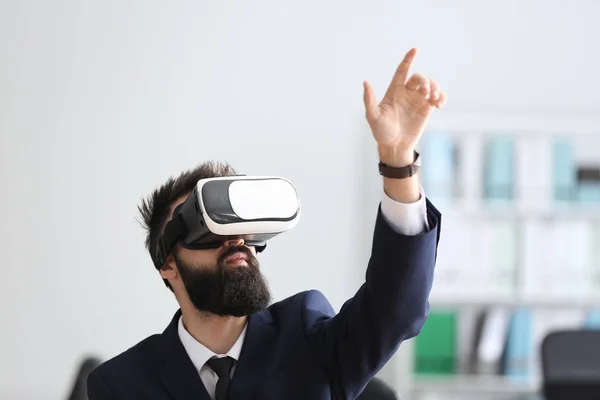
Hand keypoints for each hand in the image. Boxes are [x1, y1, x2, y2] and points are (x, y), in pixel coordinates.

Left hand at [363, 48, 446, 164]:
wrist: (394, 146)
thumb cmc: (381, 131)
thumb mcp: (373, 116)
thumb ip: (369, 99)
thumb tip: (365, 82)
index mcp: (394, 91)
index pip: (402, 70)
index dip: (408, 59)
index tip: (415, 49)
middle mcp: (407, 93)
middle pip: (419, 78)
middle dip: (425, 81)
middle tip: (426, 92)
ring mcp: (418, 100)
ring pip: (431, 85)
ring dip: (435, 87)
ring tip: (434, 98)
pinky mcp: (427, 109)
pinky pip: (438, 97)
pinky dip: (442, 97)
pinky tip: (440, 103)